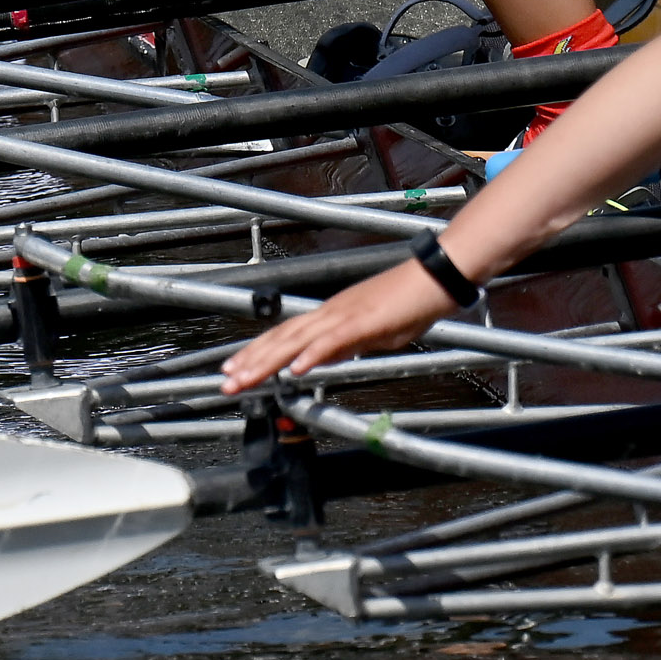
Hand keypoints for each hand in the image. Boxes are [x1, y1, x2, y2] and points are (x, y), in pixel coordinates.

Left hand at [218, 257, 455, 390]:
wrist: (435, 278)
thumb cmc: (408, 303)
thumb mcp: (370, 333)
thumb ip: (343, 346)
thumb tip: (322, 359)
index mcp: (330, 315)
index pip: (284, 335)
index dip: (257, 352)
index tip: (236, 369)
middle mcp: (330, 312)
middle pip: (282, 338)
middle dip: (251, 361)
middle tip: (226, 381)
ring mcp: (345, 315)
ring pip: (298, 340)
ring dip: (269, 361)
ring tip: (246, 378)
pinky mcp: (365, 321)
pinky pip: (334, 340)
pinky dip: (313, 354)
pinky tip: (296, 369)